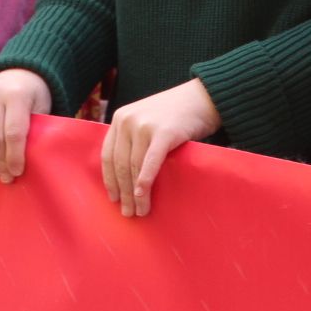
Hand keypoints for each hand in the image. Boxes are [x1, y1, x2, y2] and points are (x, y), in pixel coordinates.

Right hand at [0, 68, 52, 182]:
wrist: (21, 70)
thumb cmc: (34, 94)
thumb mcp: (41, 107)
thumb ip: (33, 129)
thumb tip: (21, 162)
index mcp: (17, 95)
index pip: (13, 132)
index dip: (14, 156)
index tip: (17, 172)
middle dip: (1, 160)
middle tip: (7, 176)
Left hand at [100, 78, 219, 217]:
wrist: (202, 97)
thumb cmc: (175, 113)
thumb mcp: (145, 120)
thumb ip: (133, 139)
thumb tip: (124, 178)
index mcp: (120, 117)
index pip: (108, 154)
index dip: (109, 179)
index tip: (113, 198)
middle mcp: (128, 120)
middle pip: (120, 164)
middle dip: (122, 192)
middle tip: (127, 213)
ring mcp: (145, 125)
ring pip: (133, 166)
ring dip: (135, 194)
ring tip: (140, 211)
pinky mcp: (163, 133)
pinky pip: (150, 163)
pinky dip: (145, 182)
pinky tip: (142, 196)